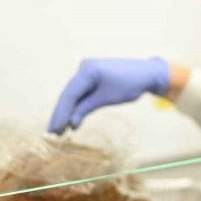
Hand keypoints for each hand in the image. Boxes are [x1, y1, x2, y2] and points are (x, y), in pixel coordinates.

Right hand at [48, 57, 169, 133]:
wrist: (147, 74)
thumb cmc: (129, 84)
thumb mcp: (106, 98)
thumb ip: (86, 108)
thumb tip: (71, 123)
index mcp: (87, 70)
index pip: (69, 94)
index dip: (61, 113)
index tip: (55, 129)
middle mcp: (83, 68)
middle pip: (68, 94)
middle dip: (61, 114)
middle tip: (52, 132)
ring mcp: (87, 72)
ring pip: (73, 95)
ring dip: (68, 112)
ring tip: (59, 130)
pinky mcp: (92, 78)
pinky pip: (81, 94)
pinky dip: (78, 107)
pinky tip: (72, 121)